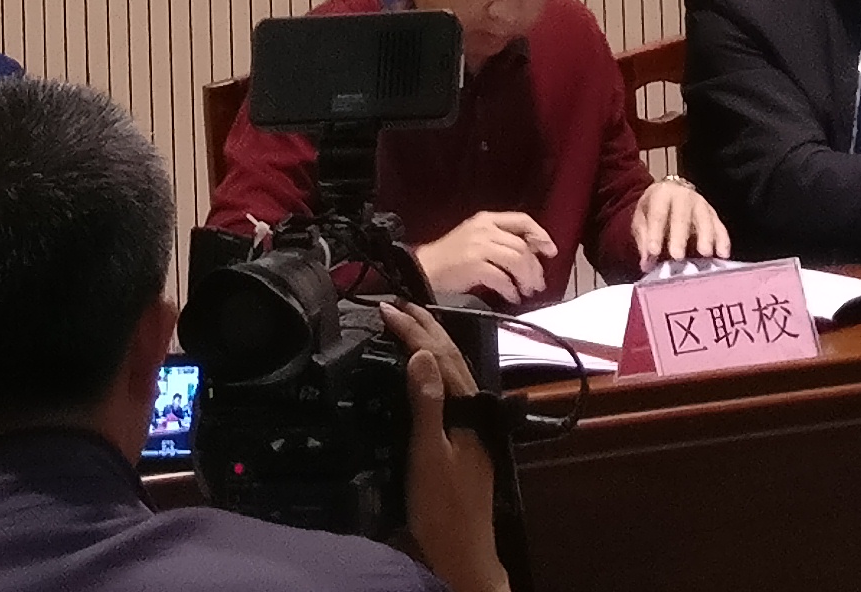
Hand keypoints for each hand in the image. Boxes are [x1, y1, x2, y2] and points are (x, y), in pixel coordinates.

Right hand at [379, 303, 507, 591]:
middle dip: (425, 328)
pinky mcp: (465, 439)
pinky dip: (435, 371)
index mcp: (468, 408)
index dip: (413, 330)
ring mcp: (472, 425)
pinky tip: (425, 373)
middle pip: (451, 358)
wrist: (462, 553)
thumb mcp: (428, 455)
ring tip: (411, 325)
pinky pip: (450, 389)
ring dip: (432, 345)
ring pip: (453, 372)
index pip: (439, 356)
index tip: (385, 309)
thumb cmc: (441, 507)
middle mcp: (474, 411)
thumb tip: (420, 352)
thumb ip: (427, 403)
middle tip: (397, 306)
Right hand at [415, 210, 562, 305]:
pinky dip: (510, 289)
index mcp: (486, 219)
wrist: (423, 268)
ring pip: (516, 260)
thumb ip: (499, 241)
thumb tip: (529, 254)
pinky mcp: (473, 265)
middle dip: (534, 267)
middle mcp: (484, 229)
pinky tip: (512, 297)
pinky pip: (501, 278)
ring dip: (525, 279)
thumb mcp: (475, 239)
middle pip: (522, 246)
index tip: (550, 250)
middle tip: (538, 283)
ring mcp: (478, 246)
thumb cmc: (449, 258)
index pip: (522, 220)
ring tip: (526, 291)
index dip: (540, 235)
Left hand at [628, 172, 730, 268]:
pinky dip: (722, 240)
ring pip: (705, 219)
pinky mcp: (713, 214)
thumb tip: (646, 262)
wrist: (671, 192)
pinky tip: (723, 253)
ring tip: (705, 253)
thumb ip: (643, 238)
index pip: (658, 214)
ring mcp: (701, 204)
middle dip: (680, 236)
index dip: (655, 233)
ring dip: (705, 236)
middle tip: (677, 256)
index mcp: (662, 194)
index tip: (653, 252)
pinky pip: (720, 226)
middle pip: (682, 215)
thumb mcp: (641, 217)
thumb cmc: (654, 207)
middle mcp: (683, 196)